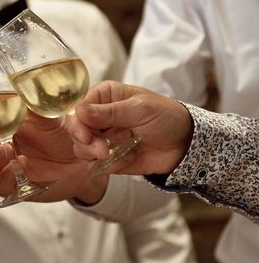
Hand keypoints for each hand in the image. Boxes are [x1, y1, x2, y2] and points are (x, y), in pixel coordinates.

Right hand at [0, 111, 108, 204]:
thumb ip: (35, 105)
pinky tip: (20, 166)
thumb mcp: (49, 116)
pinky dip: (6, 177)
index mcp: (4, 129)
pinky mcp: (16, 186)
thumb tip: (25, 87)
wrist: (82, 160)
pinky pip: (0, 186)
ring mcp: (7, 168)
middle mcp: (1, 148)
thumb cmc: (64, 135)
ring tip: (7, 151)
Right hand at [67, 80, 193, 175]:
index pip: (78, 108)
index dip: (77, 122)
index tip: (84, 135)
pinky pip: (98, 164)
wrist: (186, 143)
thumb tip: (79, 111)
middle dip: (85, 142)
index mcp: (104, 97)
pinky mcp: (110, 156)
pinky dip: (109, 165)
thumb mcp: (140, 109)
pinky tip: (128, 159)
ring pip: (82, 148)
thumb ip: (110, 112)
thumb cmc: (166, 116)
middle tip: (101, 150)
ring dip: (93, 154)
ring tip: (111, 155)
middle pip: (76, 130)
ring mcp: (104, 137)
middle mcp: (100, 116)